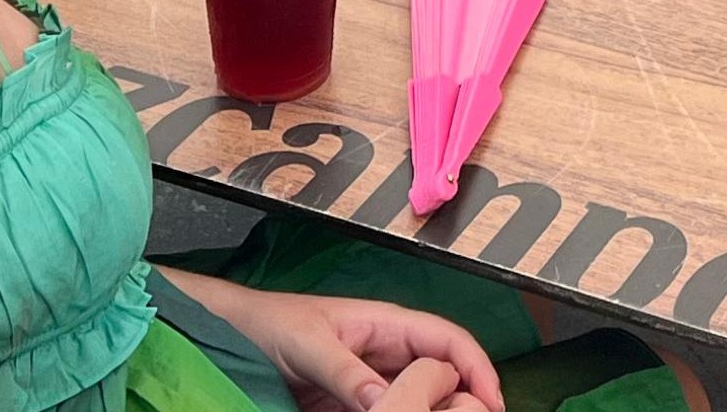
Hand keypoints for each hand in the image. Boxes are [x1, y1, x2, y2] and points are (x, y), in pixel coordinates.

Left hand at [211, 285, 504, 411]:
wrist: (234, 336)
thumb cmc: (269, 325)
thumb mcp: (308, 345)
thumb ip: (346, 372)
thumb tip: (384, 402)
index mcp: (386, 323)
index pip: (449, 340)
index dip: (478, 367)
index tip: (492, 401)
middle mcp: (388, 350)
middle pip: (445, 371)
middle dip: (468, 396)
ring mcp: (374, 378)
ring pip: (423, 396)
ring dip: (439, 411)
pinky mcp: (357, 403)